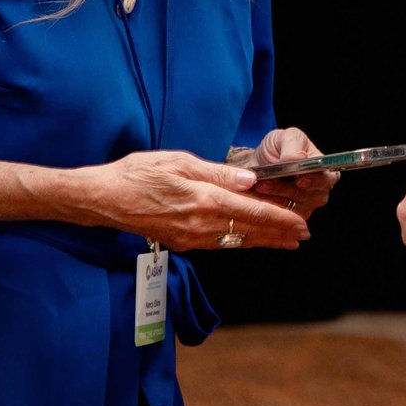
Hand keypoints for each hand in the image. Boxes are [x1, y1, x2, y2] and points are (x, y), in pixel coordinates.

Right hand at [69, 149, 307, 251]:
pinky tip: (248, 239)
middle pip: (249, 232)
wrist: (104, 199)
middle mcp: (201, 225)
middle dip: (279, 234)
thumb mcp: (178, 162)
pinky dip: (240, 241)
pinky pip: (219, 244)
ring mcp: (191, 238)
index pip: (252, 213)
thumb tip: (249, 180)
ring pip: (236, 241)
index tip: (300, 223)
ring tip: (284, 241)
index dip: (280, 219)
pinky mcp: (182, 243)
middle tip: (302, 235)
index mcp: (204, 200)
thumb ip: (217, 173)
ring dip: (263, 241)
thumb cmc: (137, 174)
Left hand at [244, 126, 338, 223]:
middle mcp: (319, 192)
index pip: (326, 179)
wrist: (257, 164)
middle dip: (285, 189)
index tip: (299, 178)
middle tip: (266, 182)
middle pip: (308, 196)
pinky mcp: (290, 220)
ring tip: (258, 186)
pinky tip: (256, 197)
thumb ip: (293, 144)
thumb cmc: (276, 150)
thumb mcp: (285, 137)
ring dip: (273, 197)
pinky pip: (280, 217)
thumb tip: (298, 157)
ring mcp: (306, 207)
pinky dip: (267, 206)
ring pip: (292, 207)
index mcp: (325, 171)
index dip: (314, 180)